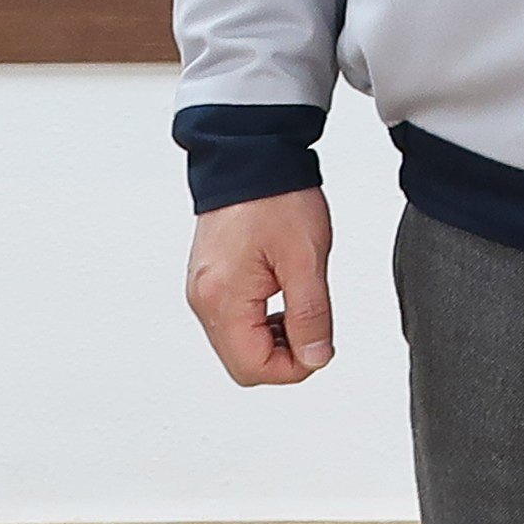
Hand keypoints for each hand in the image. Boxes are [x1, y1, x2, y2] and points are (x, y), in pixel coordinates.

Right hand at [187, 189, 337, 384]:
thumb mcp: (307, 259)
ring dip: (273, 337)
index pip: (253, 368)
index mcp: (223, 298)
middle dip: (283, 355)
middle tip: (313, 326)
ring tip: (300, 304)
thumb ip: (311, 316)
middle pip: (242, 363)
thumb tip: (316, 358)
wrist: (251, 155)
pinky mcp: (210, 278)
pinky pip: (233, 319)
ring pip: (238, 343)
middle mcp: (204, 299)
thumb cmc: (276, 197)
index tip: (321, 344)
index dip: (294, 367)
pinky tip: (282, 295)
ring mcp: (203, 289)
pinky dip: (260, 319)